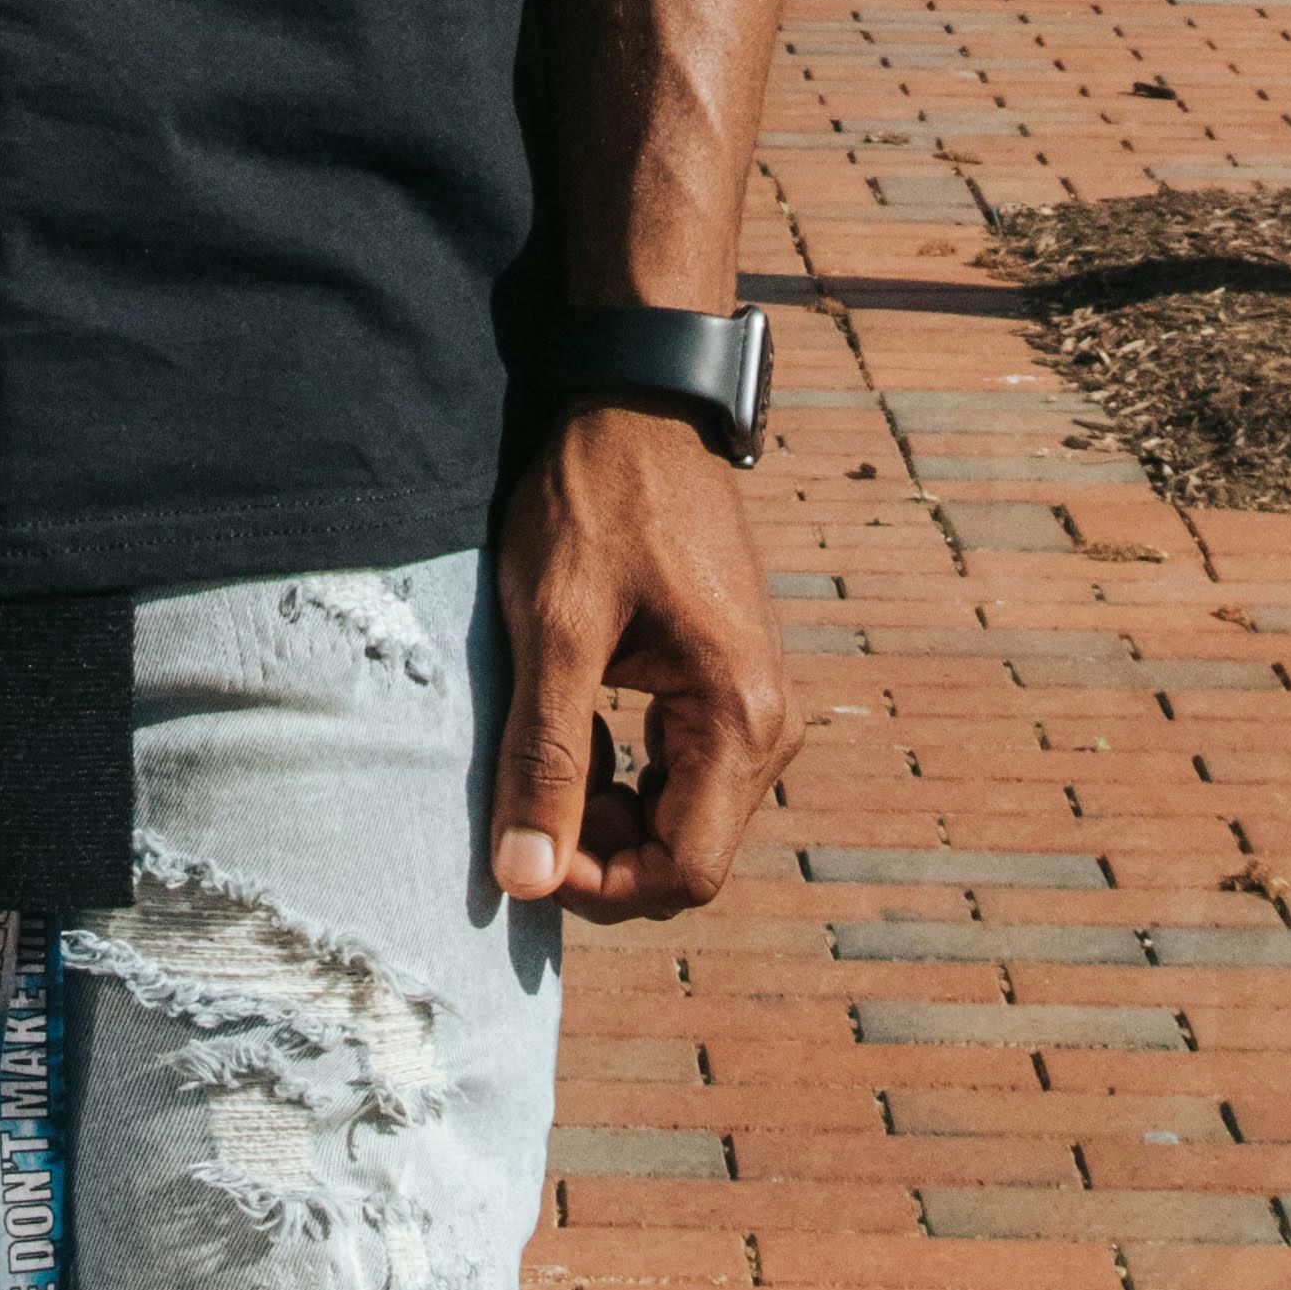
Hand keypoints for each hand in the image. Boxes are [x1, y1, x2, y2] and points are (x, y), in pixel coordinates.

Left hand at [488, 402, 790, 920]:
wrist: (640, 403)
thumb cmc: (598, 502)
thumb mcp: (556, 627)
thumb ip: (544, 757)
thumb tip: (523, 880)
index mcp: (741, 718)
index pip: (685, 873)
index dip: (602, 887)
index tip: (531, 849)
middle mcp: (767, 723)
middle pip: (687, 852)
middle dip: (602, 849)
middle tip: (529, 793)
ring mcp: (754, 702)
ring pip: (683, 816)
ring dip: (610, 811)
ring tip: (550, 745)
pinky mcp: (729, 683)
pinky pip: (684, 771)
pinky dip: (626, 774)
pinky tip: (579, 722)